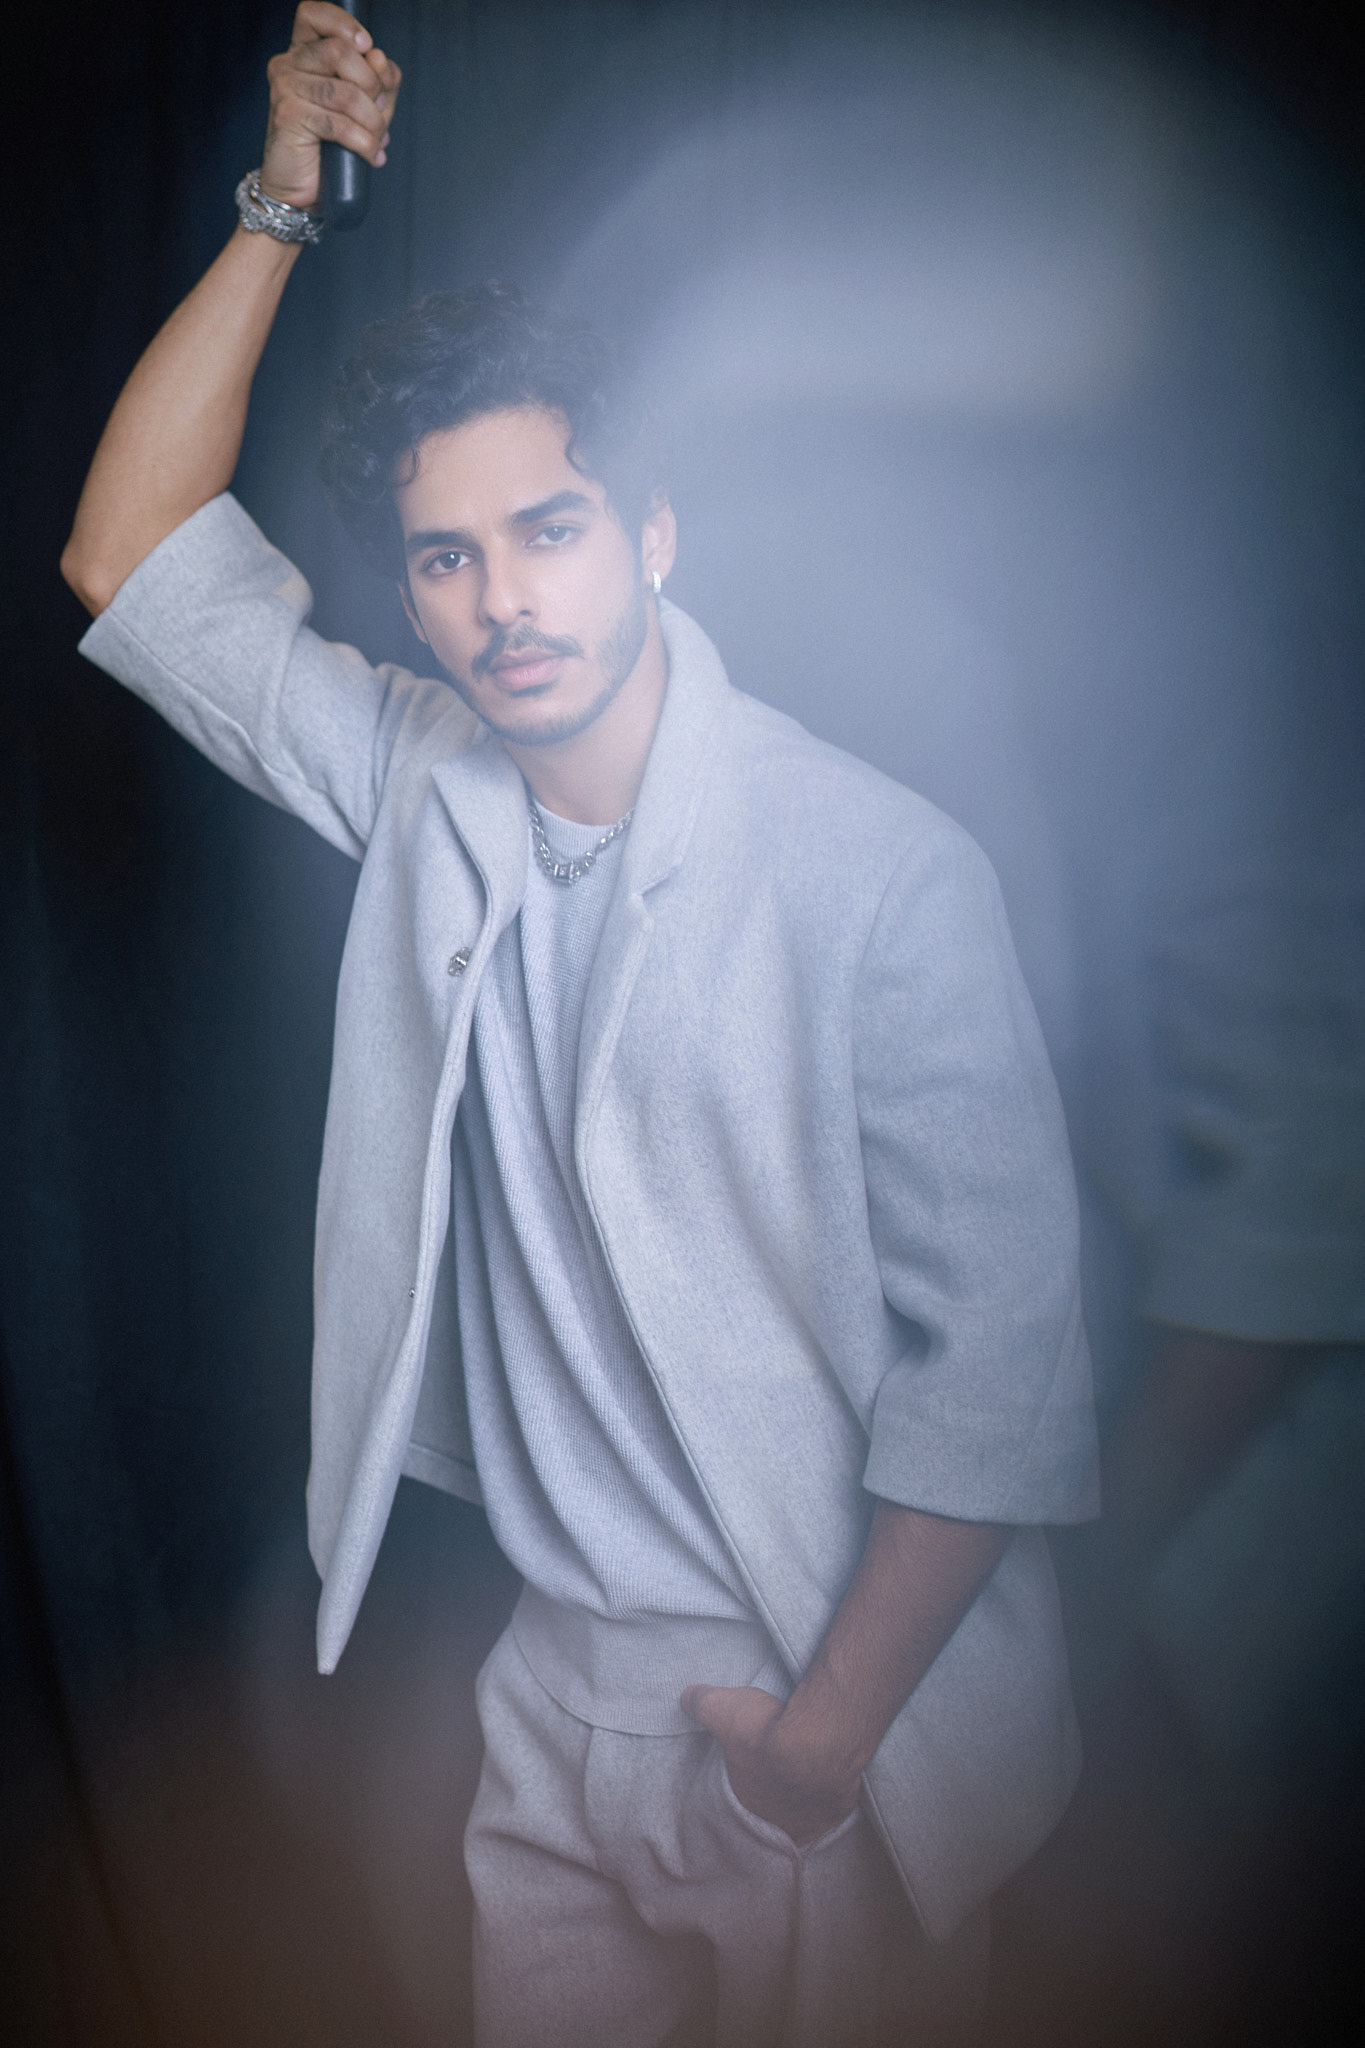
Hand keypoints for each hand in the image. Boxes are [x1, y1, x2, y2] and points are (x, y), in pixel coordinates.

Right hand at [261, 3, 401, 210]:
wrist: (301, 190)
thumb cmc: (331, 147)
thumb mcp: (366, 107)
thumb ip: (379, 80)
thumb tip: (381, 59)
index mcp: (304, 53)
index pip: (313, 14)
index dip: (343, 24)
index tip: (367, 48)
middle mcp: (288, 64)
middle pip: (339, 52)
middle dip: (372, 85)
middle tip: (379, 112)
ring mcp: (284, 88)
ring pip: (344, 91)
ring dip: (372, 120)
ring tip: (376, 140)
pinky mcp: (287, 115)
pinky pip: (338, 122)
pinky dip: (363, 142)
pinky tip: (371, 155)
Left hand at [682, 1684, 861, 1845]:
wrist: (818, 1740)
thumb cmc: (767, 1730)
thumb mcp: (722, 1707)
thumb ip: (701, 1703)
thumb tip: (685, 1698)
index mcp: (744, 1800)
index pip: (739, 1794)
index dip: (744, 1776)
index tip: (752, 1758)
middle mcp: (773, 1820)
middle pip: (769, 1806)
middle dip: (770, 1790)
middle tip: (777, 1764)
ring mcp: (806, 1822)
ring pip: (799, 1814)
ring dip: (799, 1797)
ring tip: (802, 1772)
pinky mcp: (833, 1813)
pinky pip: (828, 1811)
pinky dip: (826, 1798)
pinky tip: (826, 1781)